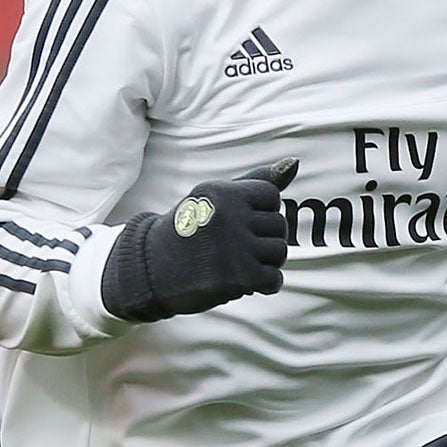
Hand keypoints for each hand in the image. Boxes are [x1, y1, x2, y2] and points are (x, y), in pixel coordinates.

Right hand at [102, 157, 298, 322]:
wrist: (152, 270)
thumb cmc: (189, 230)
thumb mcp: (214, 199)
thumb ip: (254, 182)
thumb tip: (294, 163)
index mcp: (222, 192)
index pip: (271, 196)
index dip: (259, 211)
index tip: (235, 222)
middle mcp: (228, 216)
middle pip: (279, 225)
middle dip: (262, 238)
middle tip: (231, 246)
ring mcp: (234, 248)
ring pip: (279, 252)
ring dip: (264, 262)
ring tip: (236, 262)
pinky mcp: (239, 278)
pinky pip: (274, 279)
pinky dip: (263, 284)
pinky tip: (241, 280)